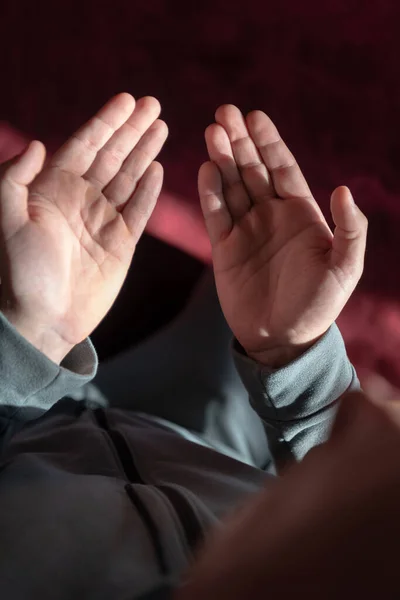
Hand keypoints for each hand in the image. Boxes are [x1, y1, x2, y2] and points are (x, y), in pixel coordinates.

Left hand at [0, 93, 167, 363]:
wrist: (44, 319)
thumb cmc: (22, 273)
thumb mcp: (7, 222)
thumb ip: (14, 180)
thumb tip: (36, 144)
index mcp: (54, 189)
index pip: (84, 146)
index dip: (106, 122)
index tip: (126, 99)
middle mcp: (81, 199)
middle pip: (111, 155)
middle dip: (132, 129)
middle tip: (153, 104)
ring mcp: (103, 220)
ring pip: (128, 177)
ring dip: (144, 152)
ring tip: (160, 127)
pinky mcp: (121, 243)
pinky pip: (139, 210)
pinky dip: (149, 190)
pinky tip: (157, 169)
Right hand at [198, 105, 367, 366]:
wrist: (285, 339)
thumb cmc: (318, 305)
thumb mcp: (344, 269)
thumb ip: (349, 230)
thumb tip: (343, 188)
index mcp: (301, 215)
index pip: (283, 169)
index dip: (269, 143)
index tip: (255, 117)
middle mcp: (271, 216)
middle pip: (253, 170)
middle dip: (240, 142)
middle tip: (224, 112)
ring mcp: (246, 231)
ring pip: (231, 186)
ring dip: (222, 159)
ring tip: (212, 131)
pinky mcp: (225, 249)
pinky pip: (216, 215)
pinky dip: (210, 192)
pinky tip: (206, 169)